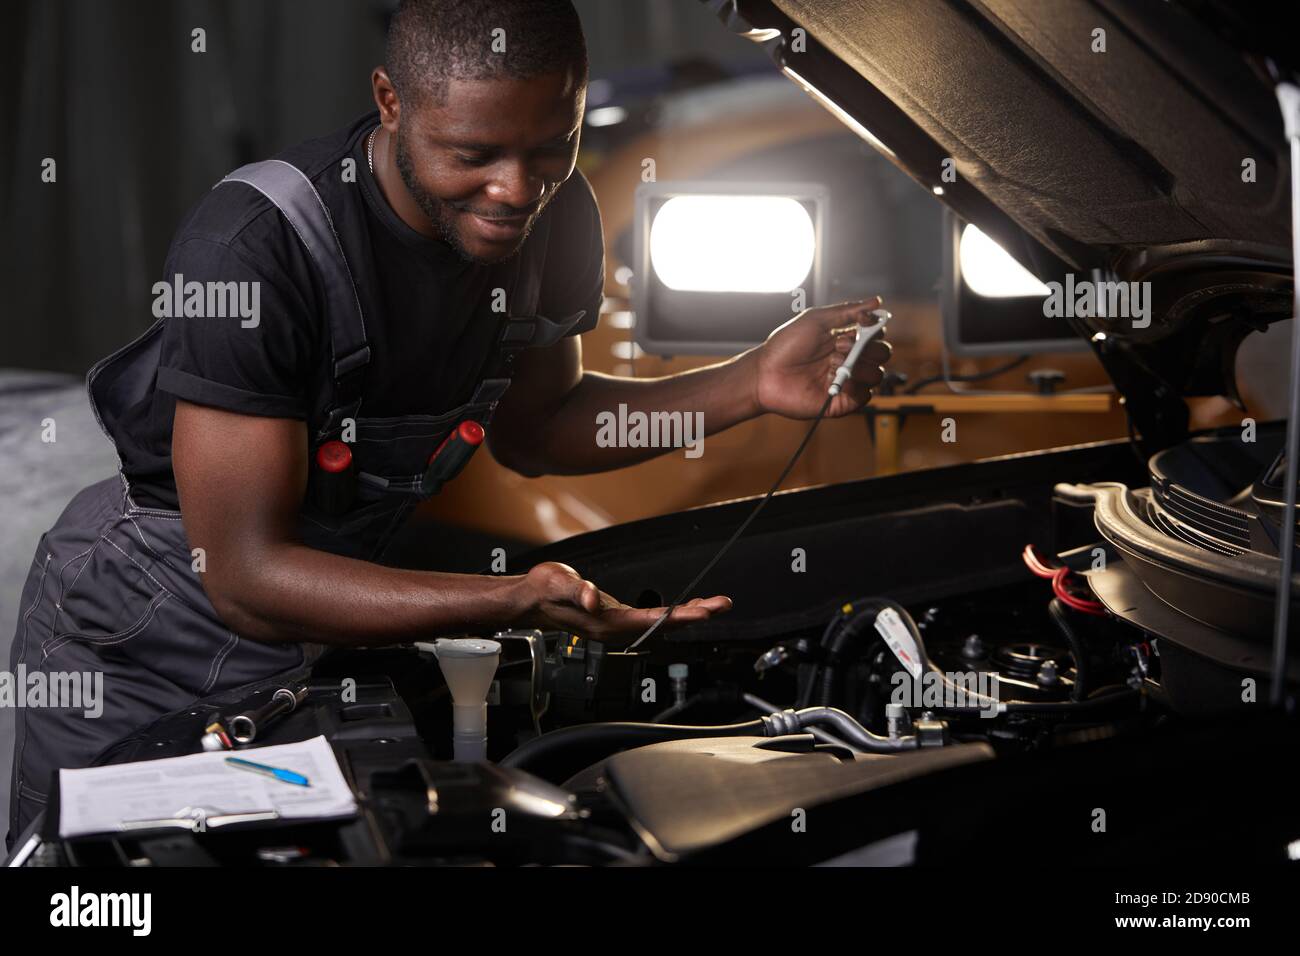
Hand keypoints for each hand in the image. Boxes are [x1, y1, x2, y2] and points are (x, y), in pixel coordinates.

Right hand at [514, 562, 730, 645]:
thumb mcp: (560, 584)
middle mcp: (617, 627)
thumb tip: (593, 598)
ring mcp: (618, 624)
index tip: (705, 610)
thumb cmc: (545, 590)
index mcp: (608, 622)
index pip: (654, 620)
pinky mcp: (617, 618)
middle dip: (695, 615)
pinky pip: (652, 619)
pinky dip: (672, 613)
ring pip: (661, 624)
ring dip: (688, 615)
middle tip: (722, 604)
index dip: (682, 616)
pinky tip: (683, 607)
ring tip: (712, 605)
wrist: (532, 598)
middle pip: (664, 625)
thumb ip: (578, 592)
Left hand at [749, 297, 892, 418]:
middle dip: (868, 347)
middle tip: (841, 345)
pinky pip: (864, 396)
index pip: (875, 335)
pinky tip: (837, 379)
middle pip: (881, 354)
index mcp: (845, 341)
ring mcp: (845, 381)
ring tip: (832, 363)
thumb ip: (848, 311)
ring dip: (860, 366)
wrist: (765, 373)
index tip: (863, 324)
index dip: (874, 329)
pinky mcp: (841, 401)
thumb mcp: (816, 319)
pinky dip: (856, 386)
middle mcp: (848, 361)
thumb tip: (877, 301)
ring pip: (876, 374)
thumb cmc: (785, 346)